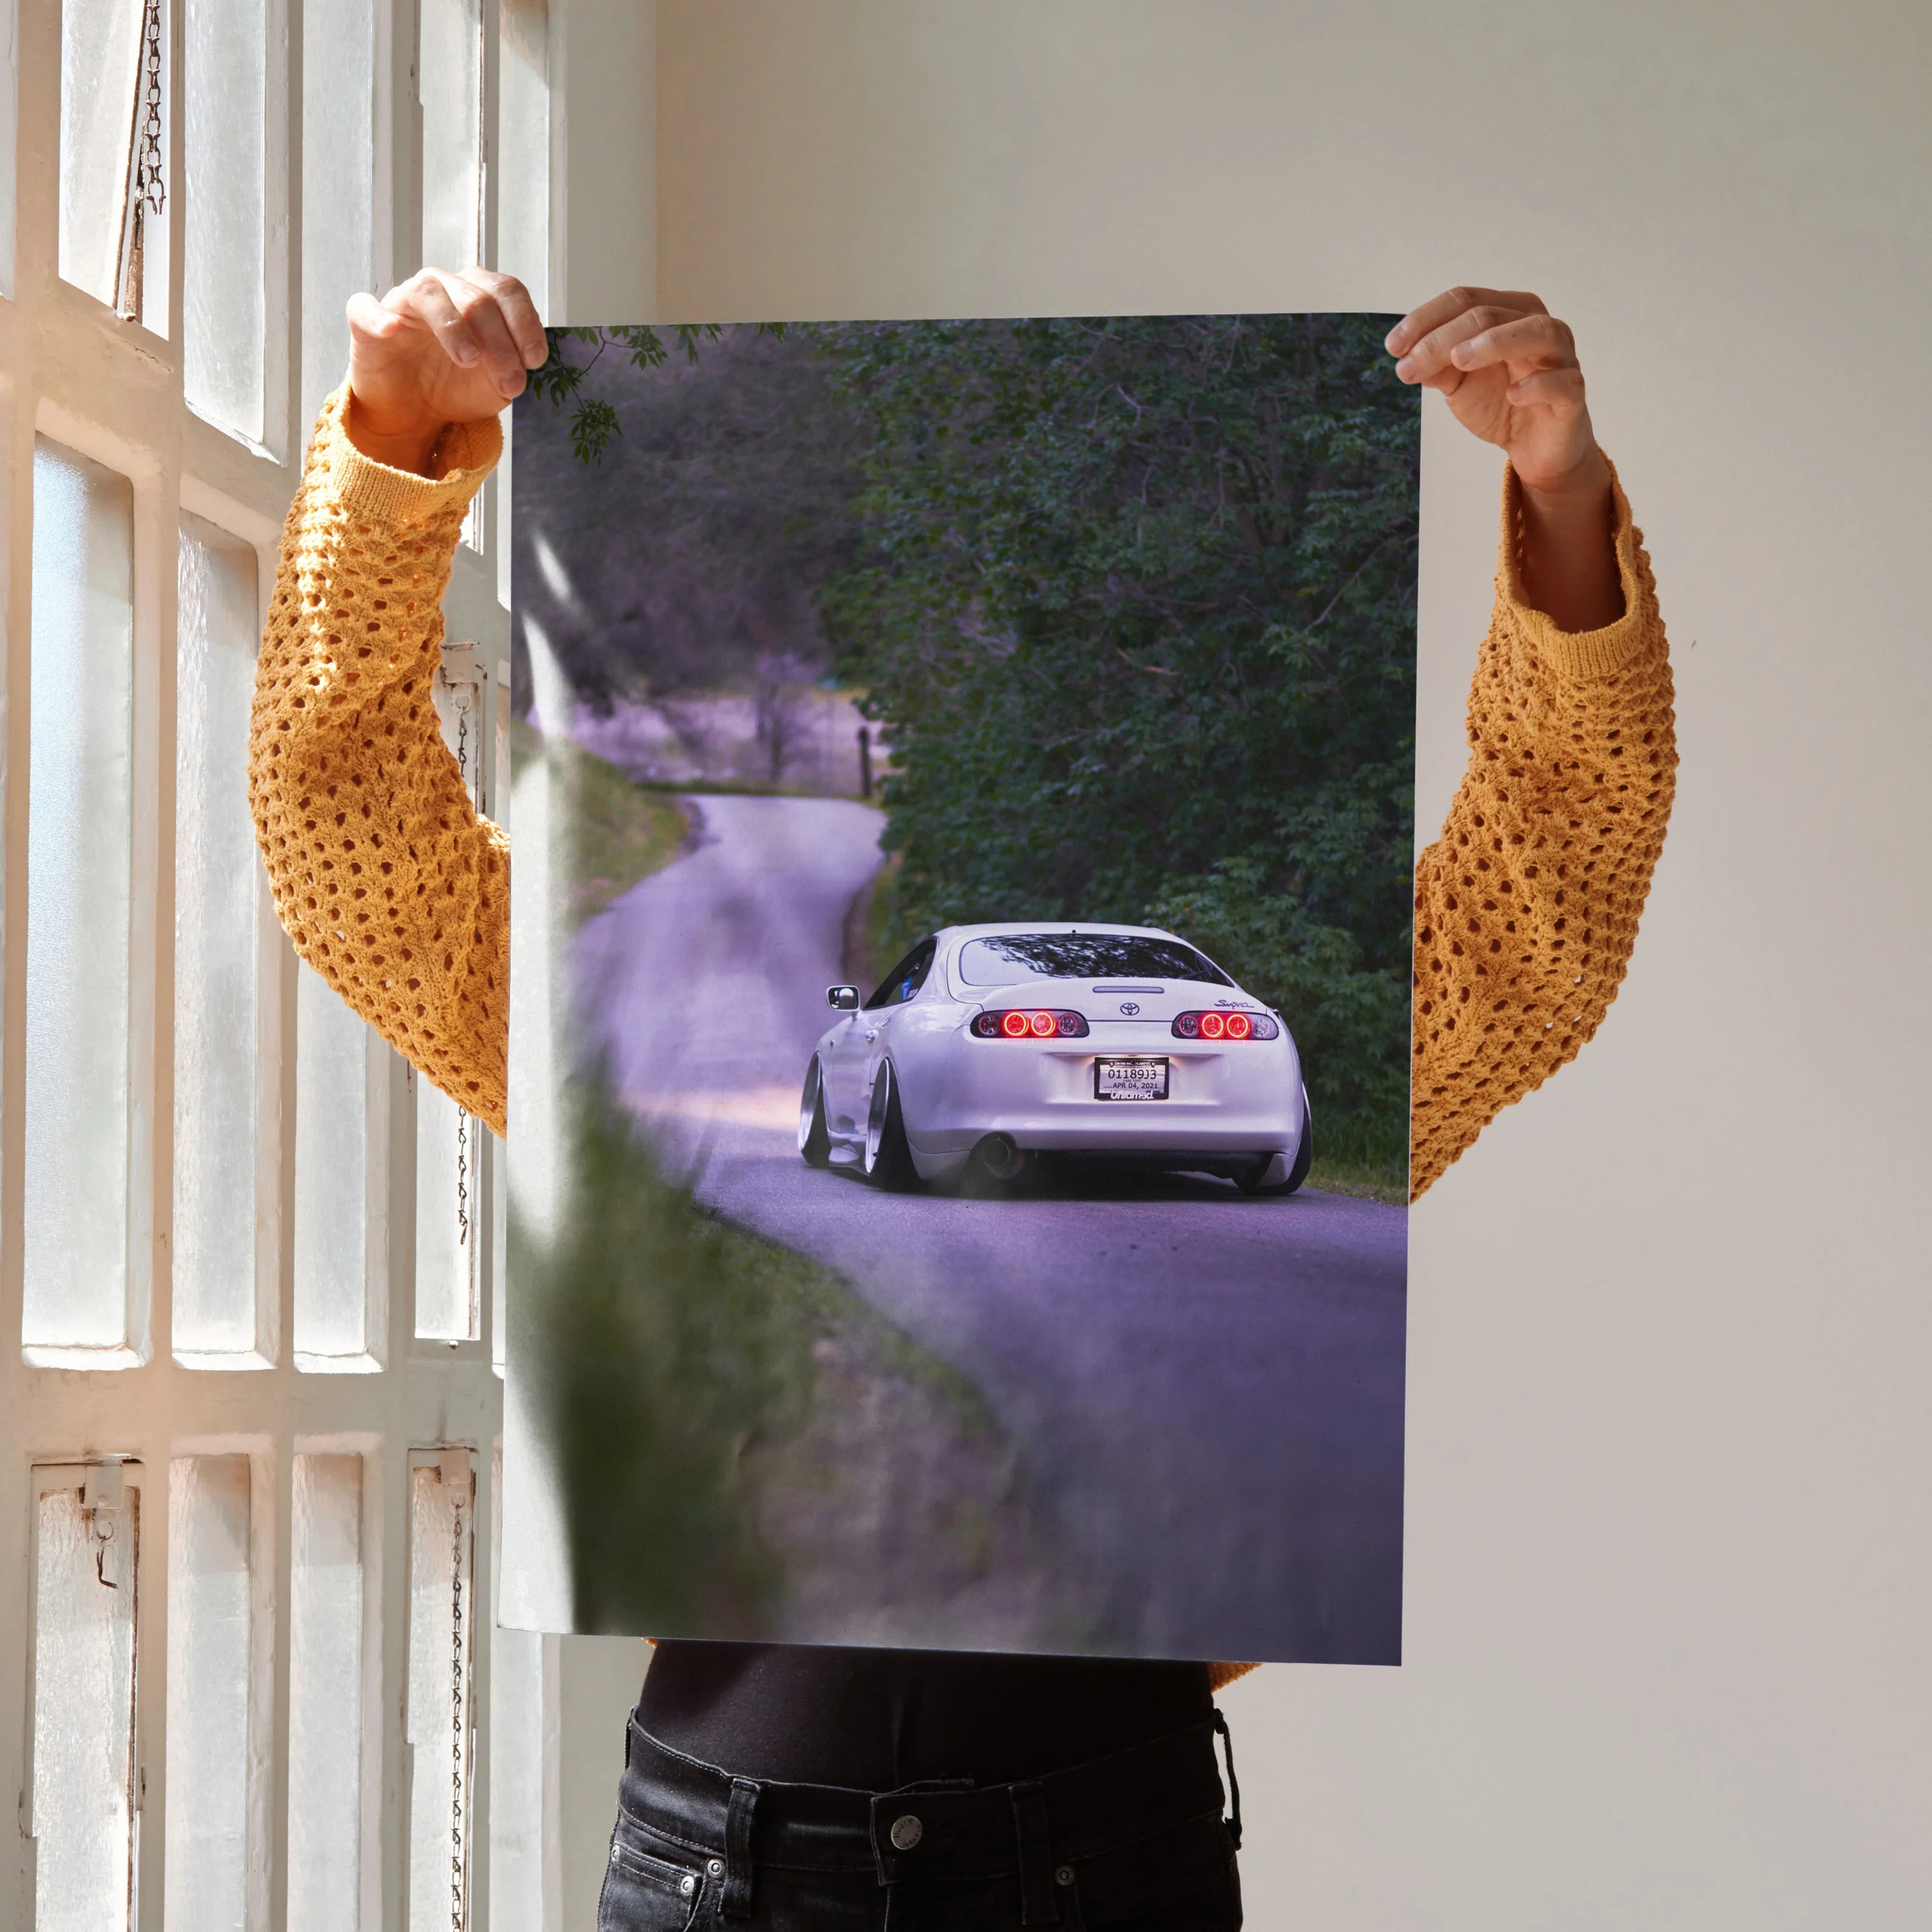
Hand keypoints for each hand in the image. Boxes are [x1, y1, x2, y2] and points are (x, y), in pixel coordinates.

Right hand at [344, 267, 547, 474]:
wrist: (414, 412)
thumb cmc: (456, 387)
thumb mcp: (496, 384)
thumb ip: (513, 368)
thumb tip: (525, 363)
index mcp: (478, 295)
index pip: (507, 291)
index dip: (525, 323)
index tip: (535, 361)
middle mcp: (443, 288)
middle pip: (477, 297)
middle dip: (500, 343)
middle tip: (510, 383)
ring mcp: (404, 301)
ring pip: (429, 293)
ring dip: (454, 327)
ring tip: (469, 360)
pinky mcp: (366, 320)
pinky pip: (365, 307)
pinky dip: (378, 317)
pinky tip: (391, 331)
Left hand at [1388, 287, 1622, 629]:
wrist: (1533, 448)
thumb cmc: (1499, 402)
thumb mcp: (1458, 383)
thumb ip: (1436, 365)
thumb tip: (1406, 356)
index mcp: (1509, 313)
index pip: (1466, 300)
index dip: (1426, 319)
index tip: (1392, 347)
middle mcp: (1538, 326)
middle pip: (1490, 314)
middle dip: (1444, 338)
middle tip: (1410, 364)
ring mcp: (1561, 357)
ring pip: (1537, 332)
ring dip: (1495, 342)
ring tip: (1458, 360)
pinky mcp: (1573, 394)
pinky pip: (1562, 381)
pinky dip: (1538, 384)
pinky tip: (1512, 394)